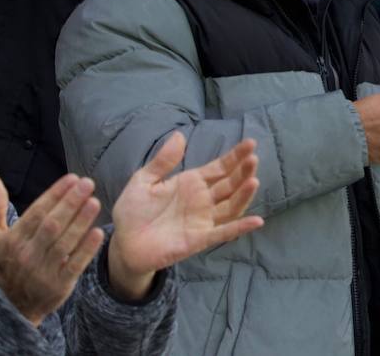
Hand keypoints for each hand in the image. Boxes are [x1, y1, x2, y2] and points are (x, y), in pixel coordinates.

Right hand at [0, 173, 104, 326]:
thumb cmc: (8, 261)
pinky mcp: (59, 285)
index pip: (36, 213)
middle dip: (71, 202)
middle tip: (88, 183)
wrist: (11, 304)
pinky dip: (86, 249)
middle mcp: (26, 255)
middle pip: (52, 225)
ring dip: (81, 222)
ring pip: (64, 243)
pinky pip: (75, 264)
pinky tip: (98, 232)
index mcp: (12, 240)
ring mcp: (43, 271)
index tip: (73, 178)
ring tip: (95, 202)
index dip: (55, 194)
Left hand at [107, 132, 263, 300]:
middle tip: (253, 158)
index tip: (251, 143)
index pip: (219, 167)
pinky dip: (240, 228)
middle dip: (243, 171)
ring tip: (253, 180)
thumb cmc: (133, 212)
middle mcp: (202, 200)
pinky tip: (257, 221)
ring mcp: (203, 220)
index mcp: (191, 183)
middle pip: (229, 184)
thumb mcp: (143, 180)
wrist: (123, 244)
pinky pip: (223, 232)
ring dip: (244, 194)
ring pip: (231, 206)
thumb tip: (180, 135)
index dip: (235, 156)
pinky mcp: (199, 239)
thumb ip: (162, 161)